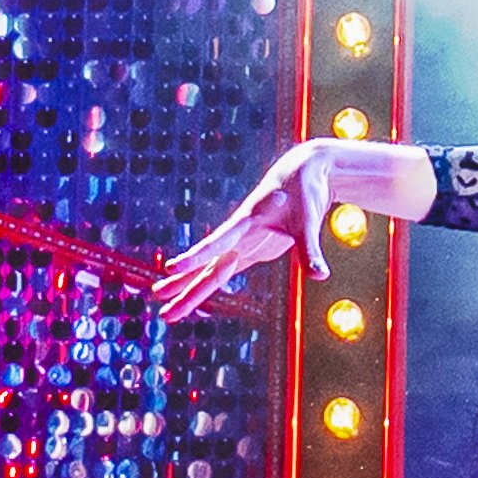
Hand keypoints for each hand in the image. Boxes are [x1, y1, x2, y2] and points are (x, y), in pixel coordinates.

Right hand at [150, 136, 440, 305]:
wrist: (301, 172)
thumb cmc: (304, 192)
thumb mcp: (308, 220)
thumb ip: (310, 250)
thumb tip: (320, 276)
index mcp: (248, 221)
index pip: (218, 241)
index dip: (197, 254)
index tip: (173, 266)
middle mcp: (239, 235)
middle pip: (208, 265)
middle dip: (184, 285)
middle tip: (156, 299)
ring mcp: (242, 243)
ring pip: (210, 271)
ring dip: (188, 288)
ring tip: (163, 305)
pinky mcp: (250, 249)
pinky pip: (223, 271)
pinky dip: (207, 283)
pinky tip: (190, 295)